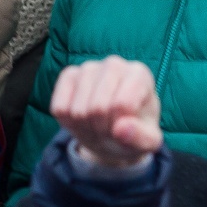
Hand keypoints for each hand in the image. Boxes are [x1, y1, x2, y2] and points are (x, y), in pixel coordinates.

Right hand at [47, 56, 163, 169]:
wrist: (114, 130)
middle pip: (97, 109)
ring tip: (97, 124)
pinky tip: (82, 116)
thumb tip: (121, 129)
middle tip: (109, 129)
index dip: (120, 128)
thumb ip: (140, 138)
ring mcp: (89, 67)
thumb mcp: (147, 142)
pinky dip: (68, 122)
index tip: (126, 128)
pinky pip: (59, 108)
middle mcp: (114, 64)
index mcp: (139, 74)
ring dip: (85, 127)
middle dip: (101, 129)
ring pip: (77, 111)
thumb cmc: (134, 131)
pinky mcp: (68, 74)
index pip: (122, 105)